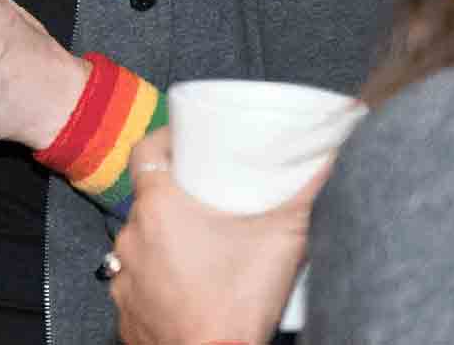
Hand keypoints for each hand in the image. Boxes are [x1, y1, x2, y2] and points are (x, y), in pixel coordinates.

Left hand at [108, 129, 324, 344]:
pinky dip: (157, 282)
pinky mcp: (125, 310)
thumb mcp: (282, 240)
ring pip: (141, 244)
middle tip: (207, 200)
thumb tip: (330, 158)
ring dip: (164, 243)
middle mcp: (131, 237)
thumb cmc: (238, 302)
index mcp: (159, 207)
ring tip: (200, 249)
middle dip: (174, 199)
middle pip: (148, 201)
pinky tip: (185, 286)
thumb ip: (306, 194)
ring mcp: (123, 276)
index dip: (163, 142)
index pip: (145, 152)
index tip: (184, 143)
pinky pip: (136, 284)